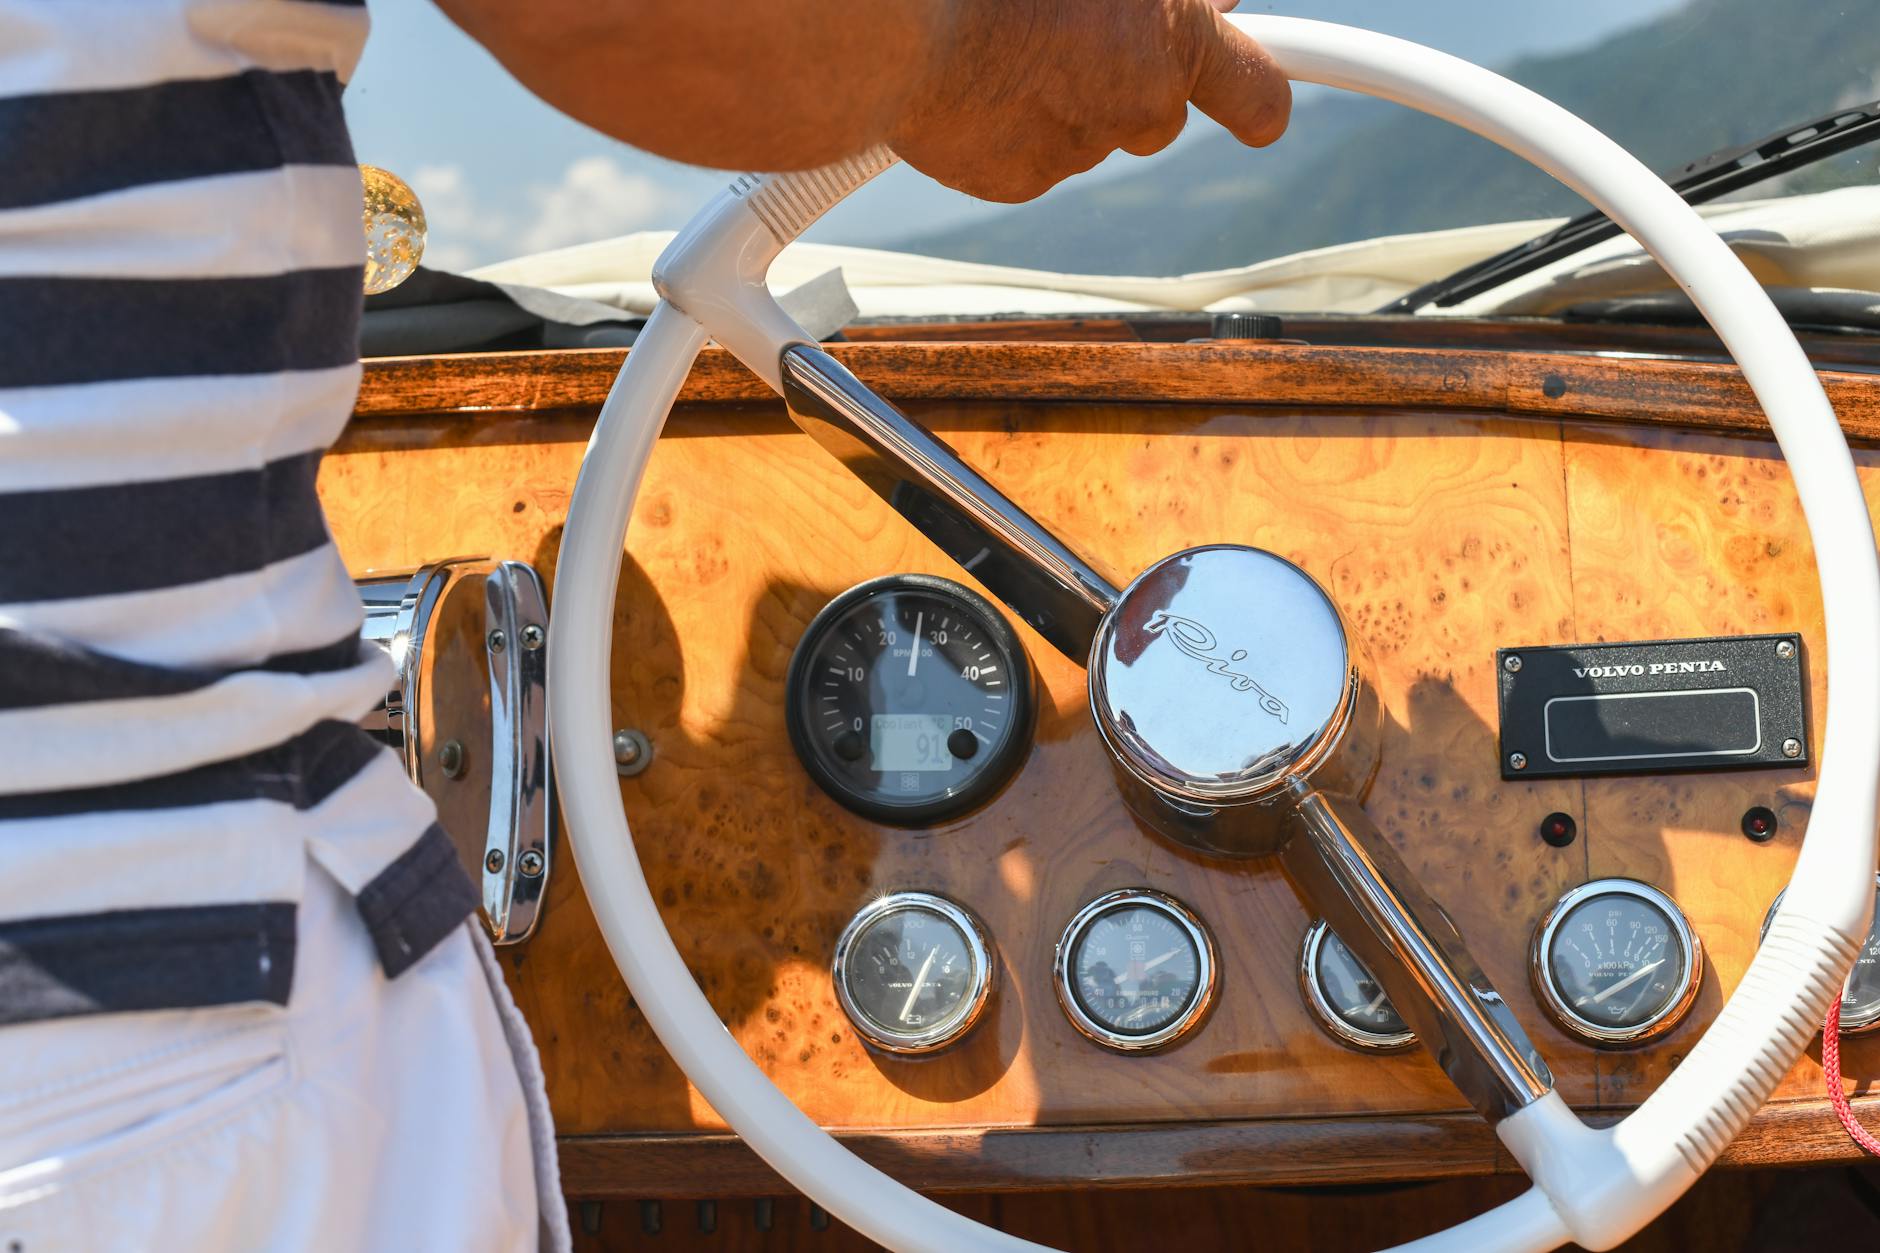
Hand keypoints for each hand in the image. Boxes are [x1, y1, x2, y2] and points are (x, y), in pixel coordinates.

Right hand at [891, 0, 1289, 202]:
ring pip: (1080, 130)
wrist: (904, 28)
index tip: (1264, 116)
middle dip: (1123, 81)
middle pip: (1153, 113)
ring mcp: (1074, 150)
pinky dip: (1002, 127)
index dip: (1260, 99)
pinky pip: (1022, 154)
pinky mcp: (1015, 181)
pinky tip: (971, 83)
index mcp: (1172, 36)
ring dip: (1054, 95)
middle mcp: (1137, 103)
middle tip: (1073, 34)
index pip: (1255, 87)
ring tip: (999, 45)